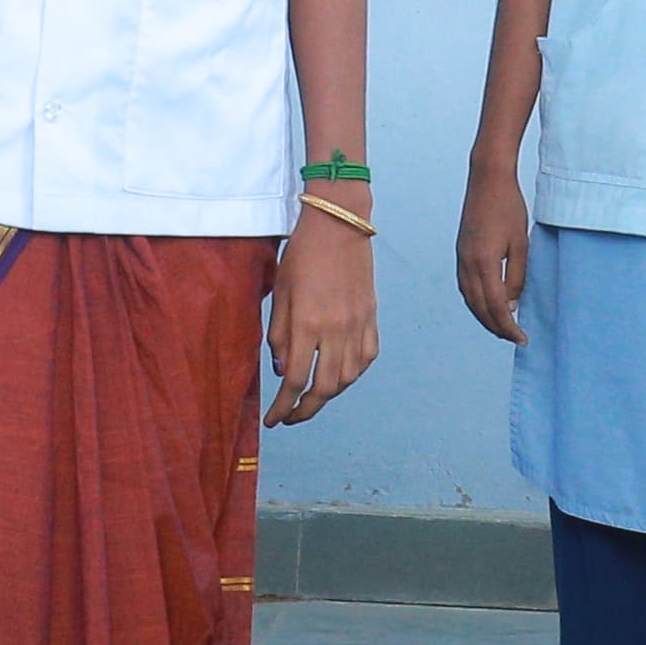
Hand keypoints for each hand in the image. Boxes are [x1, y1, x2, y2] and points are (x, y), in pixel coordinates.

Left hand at [267, 212, 378, 424]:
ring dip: (330, 394)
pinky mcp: (371, 318)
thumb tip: (281, 369)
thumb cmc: (302, 254)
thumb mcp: (280, 293)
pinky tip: (341, 374)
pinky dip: (352, 374)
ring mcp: (357, 326)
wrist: (339, 225)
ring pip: (348, 378)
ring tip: (313, 395)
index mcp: (307, 324)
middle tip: (292, 417)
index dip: (283, 406)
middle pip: (324, 388)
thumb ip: (278, 334)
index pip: (294, 380)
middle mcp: (335, 330)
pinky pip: (365, 358)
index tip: (274, 419)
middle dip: (306, 409)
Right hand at [456, 163, 532, 345]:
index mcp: (484, 263)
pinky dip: (476, 302)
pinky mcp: (461, 252)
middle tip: (514, 338)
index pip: (496, 306)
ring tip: (501, 327)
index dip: (508, 326)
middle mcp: (468, 264)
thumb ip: (517, 276)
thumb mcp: (521, 244)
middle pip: (479, 307)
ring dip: (485, 316)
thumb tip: (513, 304)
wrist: (487, 180)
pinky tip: (487, 305)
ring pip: (470, 299)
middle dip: (496, 326)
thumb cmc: (509, 207)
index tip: (522, 338)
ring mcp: (461, 258)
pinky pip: (466, 286)